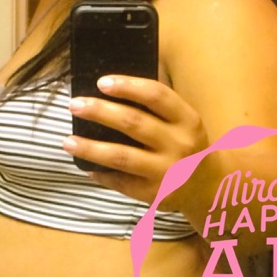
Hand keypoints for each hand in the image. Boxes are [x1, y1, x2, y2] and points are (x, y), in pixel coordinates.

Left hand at [63, 75, 207, 204]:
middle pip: (133, 123)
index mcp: (187, 119)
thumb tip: (110, 89)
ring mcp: (167, 171)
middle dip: (100, 112)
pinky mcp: (155, 193)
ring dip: (91, 148)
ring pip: (122, 157)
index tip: (102, 82)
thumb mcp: (183, 121)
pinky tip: (85, 166)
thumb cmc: (187, 143)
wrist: (210, 185)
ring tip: (67, 141)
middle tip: (74, 105)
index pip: (156, 96)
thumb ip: (156, 107)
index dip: (128, 86)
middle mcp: (179, 144)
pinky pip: (121, 183)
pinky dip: (100, 174)